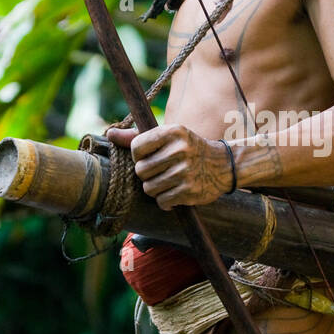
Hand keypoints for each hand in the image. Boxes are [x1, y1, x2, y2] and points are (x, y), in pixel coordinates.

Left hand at [105, 124, 233, 207]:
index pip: (136, 147)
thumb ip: (137, 137)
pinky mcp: (190, 191)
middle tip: (160, 171)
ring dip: (156, 188)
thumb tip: (110, 134)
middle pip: (141, 170)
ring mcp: (185, 171)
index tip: (150, 156)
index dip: (139, 156)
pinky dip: (165, 201)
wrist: (223, 165)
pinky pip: (162, 201)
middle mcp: (180, 150)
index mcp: (172, 132)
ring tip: (168, 182)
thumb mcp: (168, 137)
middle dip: (147, 174)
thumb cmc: (188, 148)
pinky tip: (175, 193)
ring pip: (149, 188)